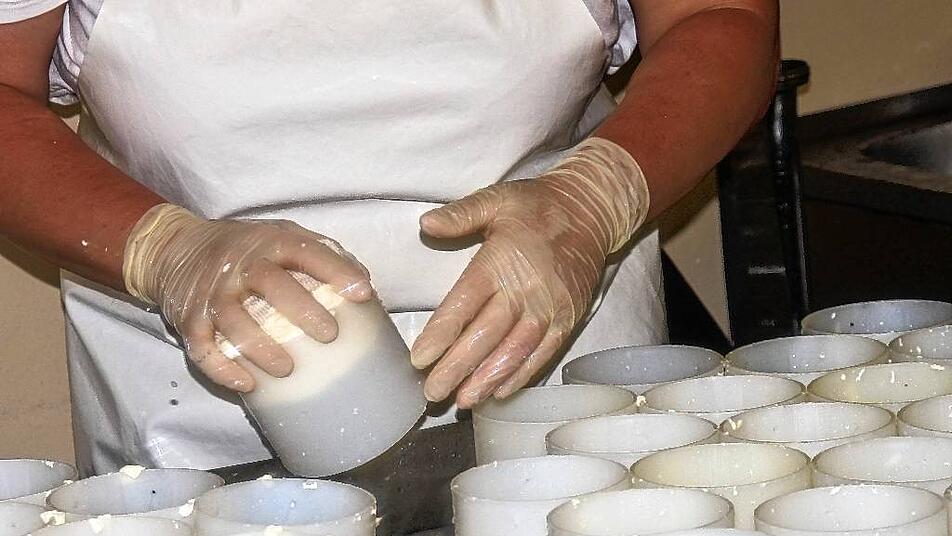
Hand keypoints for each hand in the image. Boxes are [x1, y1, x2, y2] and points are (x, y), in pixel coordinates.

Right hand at [123, 205, 372, 391]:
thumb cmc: (245, 249)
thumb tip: (364, 287)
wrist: (175, 248)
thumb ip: (322, 255)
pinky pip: (201, 347)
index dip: (335, 270)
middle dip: (301, 309)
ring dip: (260, 347)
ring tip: (286, 370)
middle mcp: (240, 264)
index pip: (306, 251)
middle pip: (270, 283)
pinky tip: (246, 385)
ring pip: (233, 319)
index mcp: (270, 242)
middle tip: (329, 335)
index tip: (362, 293)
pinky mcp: (189, 318)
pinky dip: (221, 368)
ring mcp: (212, 292)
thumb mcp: (282, 236)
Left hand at [411, 138, 649, 407]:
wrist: (592, 212)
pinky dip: (522, 375)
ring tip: (463, 401)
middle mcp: (526, 289)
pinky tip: (500, 392)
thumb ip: (460, 214)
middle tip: (432, 392)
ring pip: (515, 351)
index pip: (465, 303)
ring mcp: (550, 308)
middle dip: (458, 367)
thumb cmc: (537, 206)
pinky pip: (544, 353)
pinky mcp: (568, 319)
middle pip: (487, 336)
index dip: (442, 334)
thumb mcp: (496, 199)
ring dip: (488, 379)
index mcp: (502, 261)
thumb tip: (426, 224)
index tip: (419, 359)